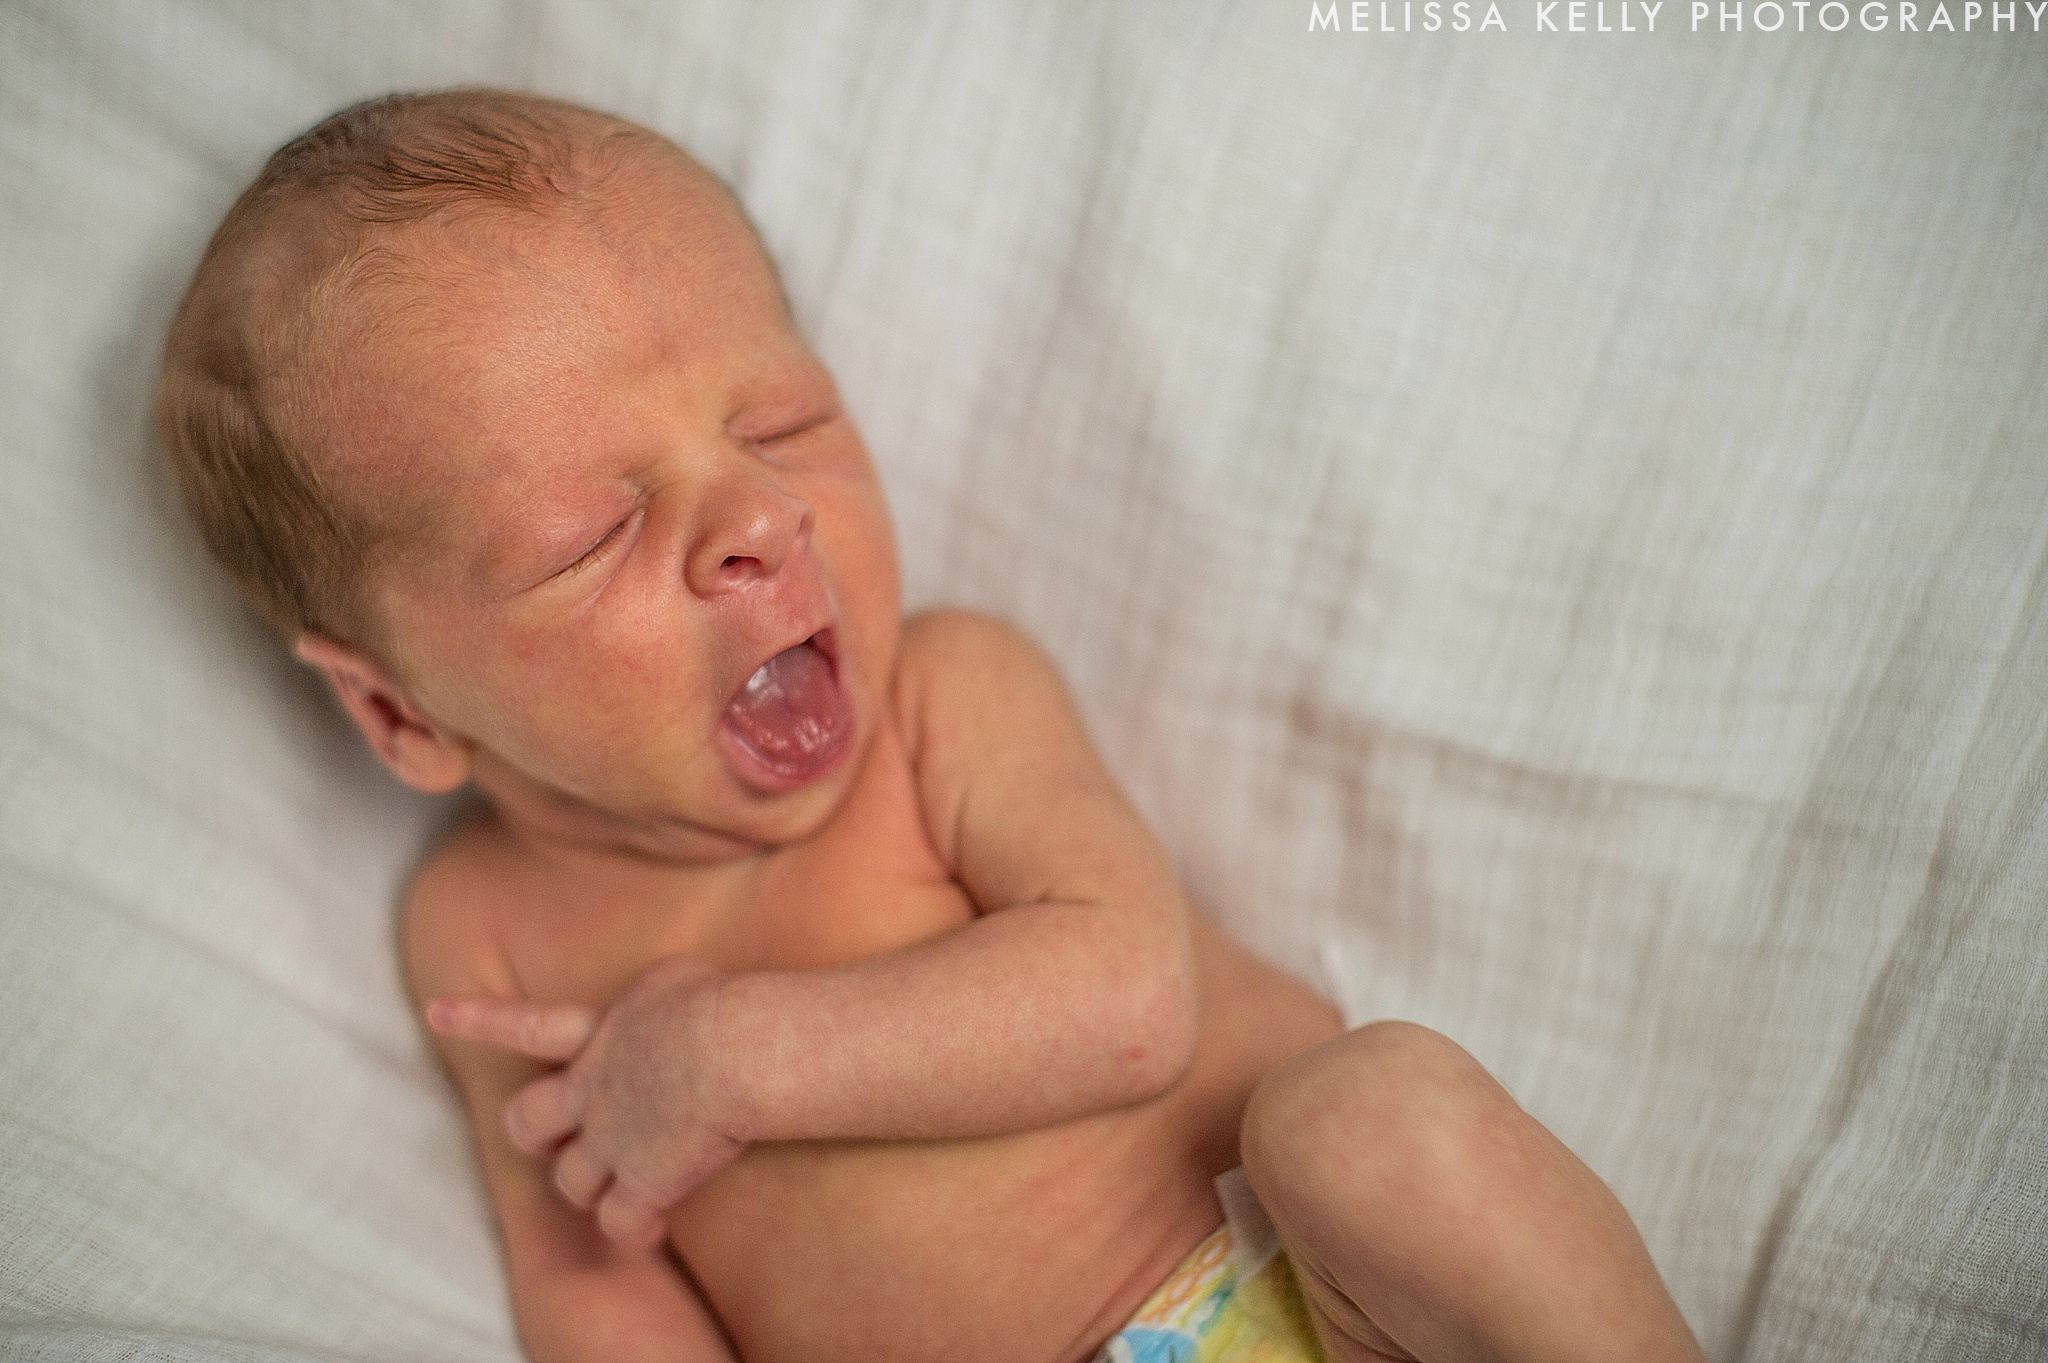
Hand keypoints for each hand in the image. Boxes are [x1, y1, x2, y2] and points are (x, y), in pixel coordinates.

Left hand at [427, 956, 745, 1247]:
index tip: (434, 1012)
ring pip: (570, 1182)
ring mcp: (613, 1140)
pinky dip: (633, 1231)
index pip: (528, 1025)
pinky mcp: (645, 1182)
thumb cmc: (721, 1002)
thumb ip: (655, 996)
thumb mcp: (677, 979)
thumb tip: (669, 1002)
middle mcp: (593, 1089)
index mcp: (599, 1032)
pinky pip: (620, 1225)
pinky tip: (655, 1227)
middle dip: (535, 1135)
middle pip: (527, 1122)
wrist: (736, 1048)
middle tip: (555, 1140)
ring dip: (591, 1188)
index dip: (479, 1020)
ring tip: (626, 1187)